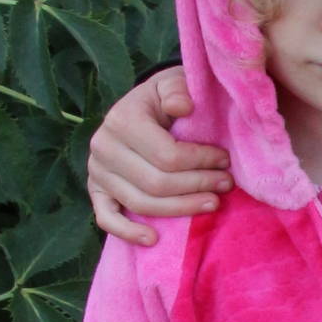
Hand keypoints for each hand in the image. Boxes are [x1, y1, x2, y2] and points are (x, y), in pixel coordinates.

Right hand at [88, 67, 232, 245]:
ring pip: (141, 204)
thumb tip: (184, 106)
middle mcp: (103, 148)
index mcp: (121, 120)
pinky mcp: (96, 190)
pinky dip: (128, 233)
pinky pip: (106, 219)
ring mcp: (97, 172)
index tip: (225, 161)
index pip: (167, 155)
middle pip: (156, 183)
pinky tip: (154, 239)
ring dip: (180, 209)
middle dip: (197, 186)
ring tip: (211, 203)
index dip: (201, 162)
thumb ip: (179, 88)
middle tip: (225, 184)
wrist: (142, 106)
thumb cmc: (165, 97)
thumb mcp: (173, 82)